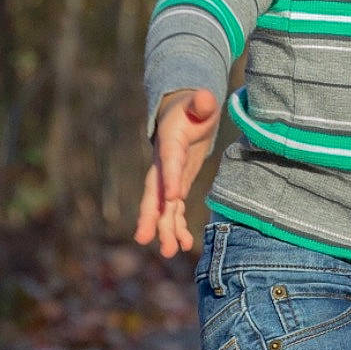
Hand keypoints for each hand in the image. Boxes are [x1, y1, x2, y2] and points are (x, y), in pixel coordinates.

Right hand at [133, 89, 220, 255]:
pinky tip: (184, 245)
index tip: (173, 198)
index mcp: (169, 142)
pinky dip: (178, 227)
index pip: (169, 161)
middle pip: (154, 192)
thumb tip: (206, 97)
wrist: (181, 114)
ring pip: (163, 207)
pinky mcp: (176, 185)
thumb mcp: (199, 102)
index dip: (170, 178)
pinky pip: (174, 210)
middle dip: (150, 215)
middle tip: (144, 238)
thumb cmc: (192, 107)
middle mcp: (163, 164)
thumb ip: (201, 102)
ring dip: (165, 229)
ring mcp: (168, 178)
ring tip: (169, 252)